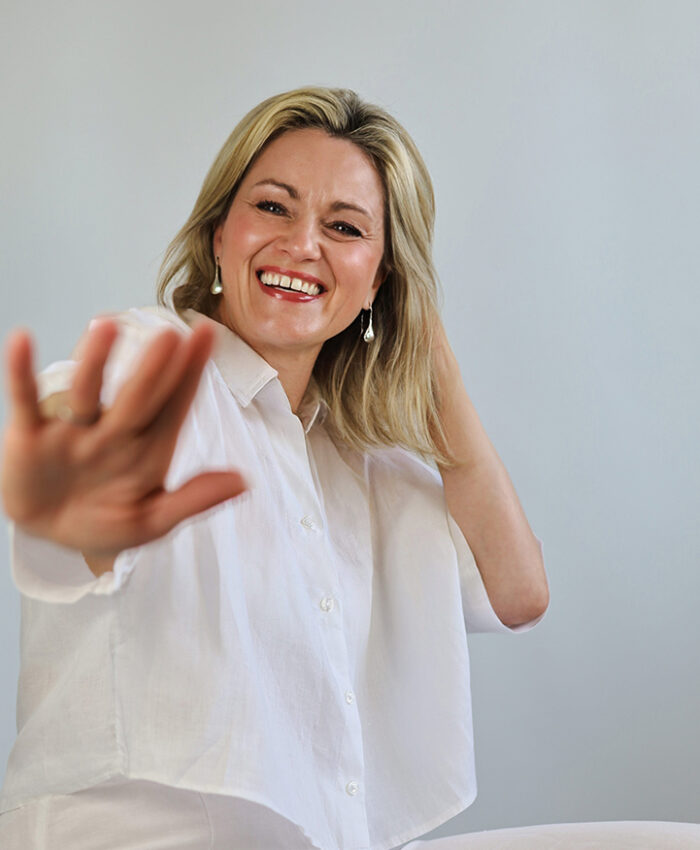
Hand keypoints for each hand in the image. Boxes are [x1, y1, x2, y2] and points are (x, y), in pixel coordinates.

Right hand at [1, 318, 246, 559]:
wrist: (52, 538)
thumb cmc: (106, 522)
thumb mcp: (152, 520)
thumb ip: (193, 500)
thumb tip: (243, 482)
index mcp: (148, 445)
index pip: (174, 404)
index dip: (190, 372)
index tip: (209, 335)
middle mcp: (113, 429)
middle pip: (137, 395)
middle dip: (154, 368)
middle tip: (171, 334)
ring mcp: (72, 430)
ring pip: (85, 392)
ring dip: (94, 362)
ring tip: (107, 327)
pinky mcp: (30, 437)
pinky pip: (24, 400)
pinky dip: (21, 372)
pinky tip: (22, 341)